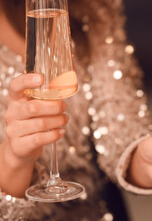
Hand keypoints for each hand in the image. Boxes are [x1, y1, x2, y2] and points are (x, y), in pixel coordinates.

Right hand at [0, 74, 67, 196]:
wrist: (20, 147)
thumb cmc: (32, 121)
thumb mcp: (35, 107)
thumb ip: (45, 97)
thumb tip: (63, 86)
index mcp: (15, 100)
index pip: (15, 86)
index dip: (27, 81)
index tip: (42, 78)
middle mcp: (12, 113)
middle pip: (34, 107)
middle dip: (55, 107)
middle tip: (64, 107)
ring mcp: (14, 130)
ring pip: (40, 124)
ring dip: (58, 120)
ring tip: (65, 119)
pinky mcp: (20, 144)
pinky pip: (40, 138)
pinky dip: (54, 135)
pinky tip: (61, 132)